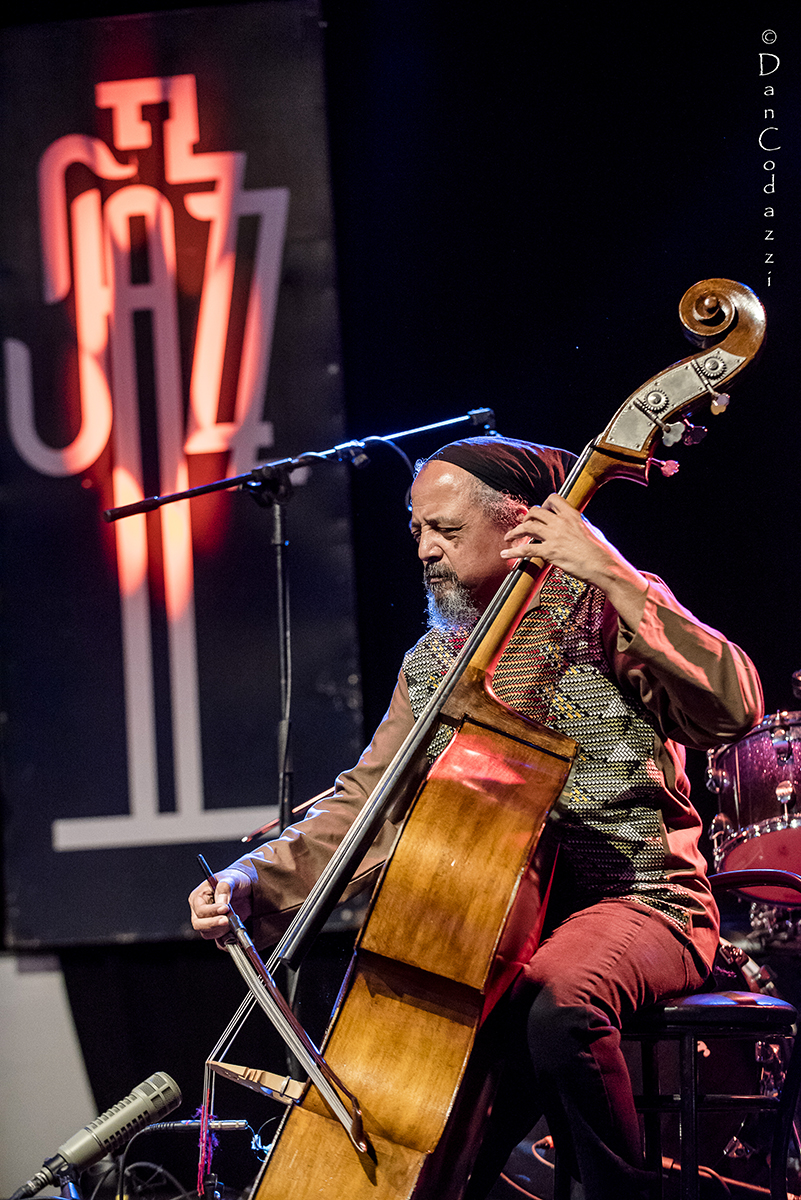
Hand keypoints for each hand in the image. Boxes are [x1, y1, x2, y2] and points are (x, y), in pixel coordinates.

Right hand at [188, 868, 252, 940]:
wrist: (247, 887)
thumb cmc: (235, 879)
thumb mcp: (231, 878)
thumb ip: (225, 887)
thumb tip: (222, 902)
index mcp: (199, 896)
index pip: (200, 909)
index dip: (211, 911)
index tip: (225, 908)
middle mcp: (200, 911)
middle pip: (199, 924)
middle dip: (214, 924)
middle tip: (227, 920)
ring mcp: (208, 921)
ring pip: (208, 933)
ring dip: (221, 930)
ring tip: (234, 921)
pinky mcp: (218, 929)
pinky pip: (218, 940)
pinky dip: (226, 940)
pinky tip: (235, 936)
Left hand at [500, 494, 647, 628]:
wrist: (604, 566)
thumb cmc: (601, 552)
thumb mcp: (592, 530)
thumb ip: (580, 524)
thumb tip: (578, 523)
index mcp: (572, 515)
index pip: (553, 499)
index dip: (543, 504)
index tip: (540, 512)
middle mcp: (561, 522)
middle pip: (535, 511)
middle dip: (526, 517)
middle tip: (522, 525)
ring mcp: (554, 536)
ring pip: (527, 527)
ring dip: (514, 531)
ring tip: (508, 537)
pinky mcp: (549, 552)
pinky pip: (525, 549)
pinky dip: (513, 551)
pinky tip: (505, 554)